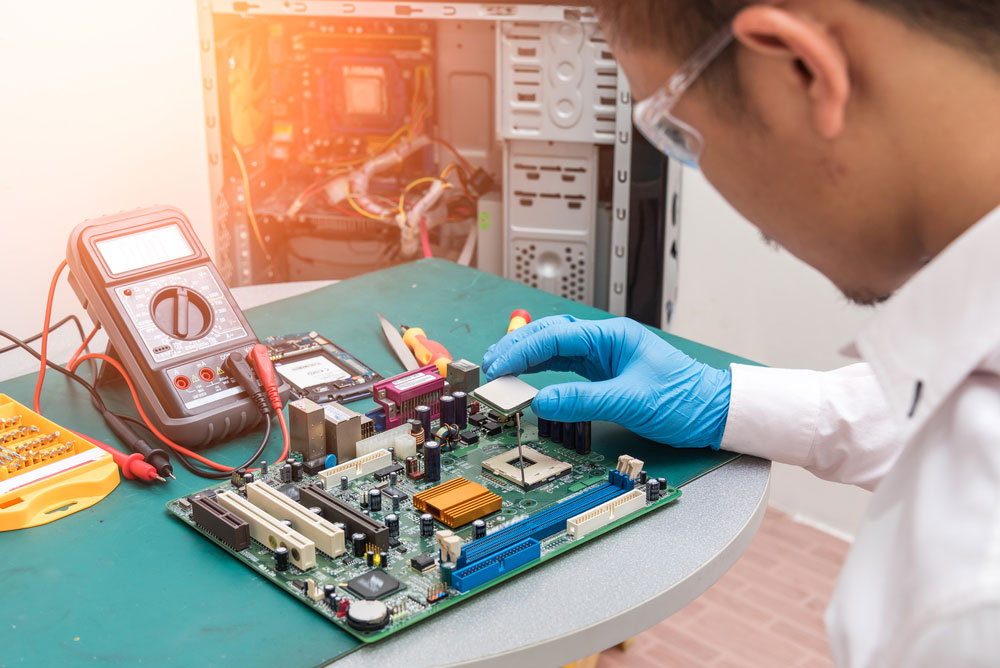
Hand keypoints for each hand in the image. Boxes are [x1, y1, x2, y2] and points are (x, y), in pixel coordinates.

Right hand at [482, 316, 731, 447]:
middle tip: (490, 367)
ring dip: (526, 358)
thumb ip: (584, 400)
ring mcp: (604, 356)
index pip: (555, 336)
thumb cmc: (684, 399)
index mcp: (611, 336)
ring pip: (554, 349)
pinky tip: (528, 378)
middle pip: (549, 335)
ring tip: (501, 371)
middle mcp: (605, 341)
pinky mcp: (605, 372)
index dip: (521, 349)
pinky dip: (542, 371)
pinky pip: (566, 366)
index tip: (498, 366)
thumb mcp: (631, 401)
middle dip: (517, 348)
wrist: (714, 411)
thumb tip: (541, 402)